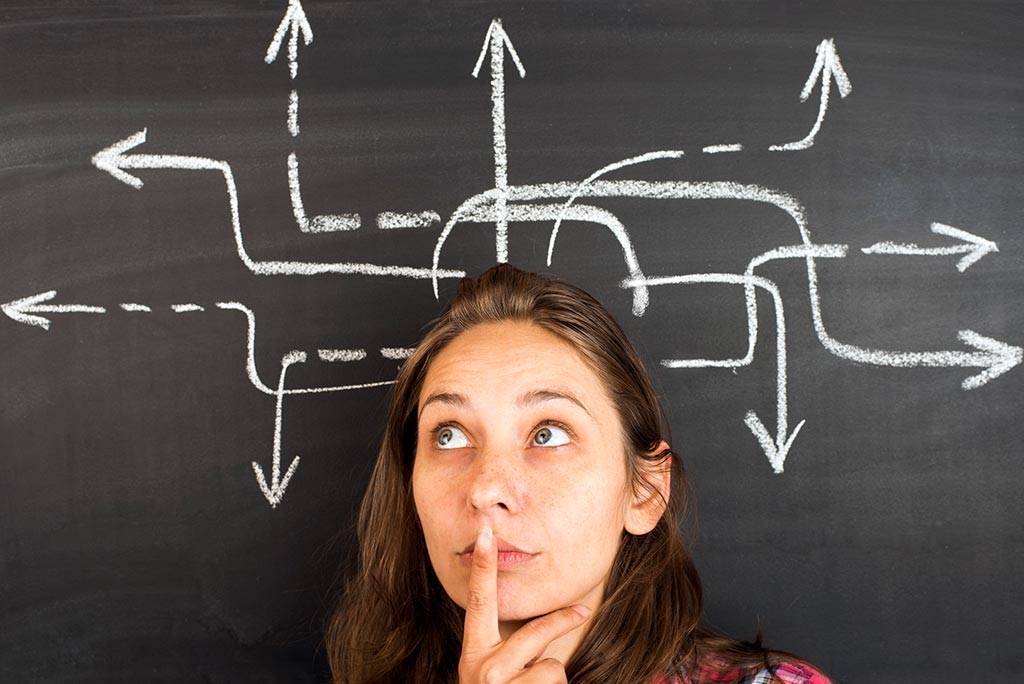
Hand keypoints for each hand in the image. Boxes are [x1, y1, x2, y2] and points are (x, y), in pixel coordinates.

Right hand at [458, 526, 591, 682]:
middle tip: (583, 610)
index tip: (485, 533)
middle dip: (563, 620)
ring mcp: (501, 683)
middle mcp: (484, 667)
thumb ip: (505, 652)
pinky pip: (557, 682)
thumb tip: (536, 645)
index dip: (483, 567)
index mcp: (473, 654)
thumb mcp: (489, 674)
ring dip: (551, 679)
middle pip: (535, 630)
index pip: (479, 602)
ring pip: (551, 666)